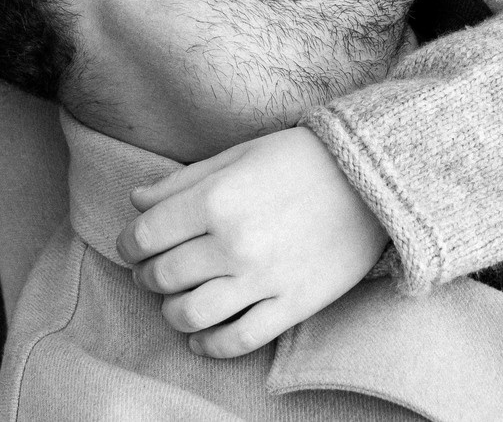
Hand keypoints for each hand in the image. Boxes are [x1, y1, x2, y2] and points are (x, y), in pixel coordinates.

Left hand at [115, 127, 385, 358]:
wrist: (373, 179)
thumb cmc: (299, 159)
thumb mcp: (237, 155)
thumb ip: (182, 182)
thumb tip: (135, 201)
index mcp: (216, 199)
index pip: (145, 236)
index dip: (130, 244)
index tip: (134, 247)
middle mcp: (234, 243)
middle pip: (163, 276)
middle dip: (147, 277)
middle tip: (152, 272)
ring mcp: (264, 278)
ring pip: (192, 315)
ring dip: (172, 313)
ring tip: (176, 303)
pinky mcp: (293, 305)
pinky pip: (238, 340)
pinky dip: (209, 346)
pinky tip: (201, 337)